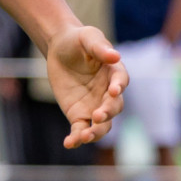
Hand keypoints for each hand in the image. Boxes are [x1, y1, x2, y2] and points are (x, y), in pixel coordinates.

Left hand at [44, 24, 127, 148]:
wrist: (60, 49)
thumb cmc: (78, 40)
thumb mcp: (87, 37)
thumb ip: (99, 47)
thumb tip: (115, 56)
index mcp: (114, 73)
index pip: (121, 82)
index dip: (118, 86)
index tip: (113, 91)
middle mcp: (108, 94)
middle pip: (114, 107)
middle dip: (108, 113)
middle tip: (98, 115)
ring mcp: (95, 106)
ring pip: (101, 125)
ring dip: (95, 133)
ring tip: (85, 137)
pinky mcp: (79, 114)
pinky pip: (80, 130)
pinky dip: (76, 138)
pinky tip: (69, 143)